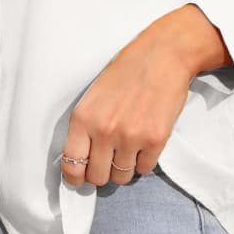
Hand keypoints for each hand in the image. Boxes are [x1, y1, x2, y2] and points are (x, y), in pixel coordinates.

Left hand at [57, 4, 230, 187]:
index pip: (72, 165)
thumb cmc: (127, 71)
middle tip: (110, 159)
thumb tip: (82, 158)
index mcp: (83, 118)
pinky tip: (144, 142)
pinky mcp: (155, 140)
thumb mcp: (94, 96)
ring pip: (122, 176)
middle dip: (103, 172)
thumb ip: (86, 126)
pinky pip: (145, 169)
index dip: (76, 177)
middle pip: (98, 177)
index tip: (81, 178)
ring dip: (125, 166)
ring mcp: (130, 137)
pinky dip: (144, 161)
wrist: (162, 55)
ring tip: (130, 145)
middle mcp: (103, 130)